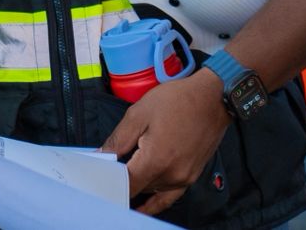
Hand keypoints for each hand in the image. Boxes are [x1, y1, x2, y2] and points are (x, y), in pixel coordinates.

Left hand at [99, 67, 231, 215]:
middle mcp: (171, 175)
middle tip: (103, 171)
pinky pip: (169, 197)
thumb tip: (101, 156)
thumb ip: (118, 139)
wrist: (211, 99)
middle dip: (118, 180)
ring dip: (136, 185)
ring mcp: (183, 178)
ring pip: (150, 190)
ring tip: (120, 175)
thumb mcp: (139, 114)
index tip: (94, 175)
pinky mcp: (191, 177)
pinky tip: (143, 207)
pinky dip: (154, 203)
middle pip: (136, 188)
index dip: (107, 181)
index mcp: (156, 160)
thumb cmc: (177, 101)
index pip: (124, 184)